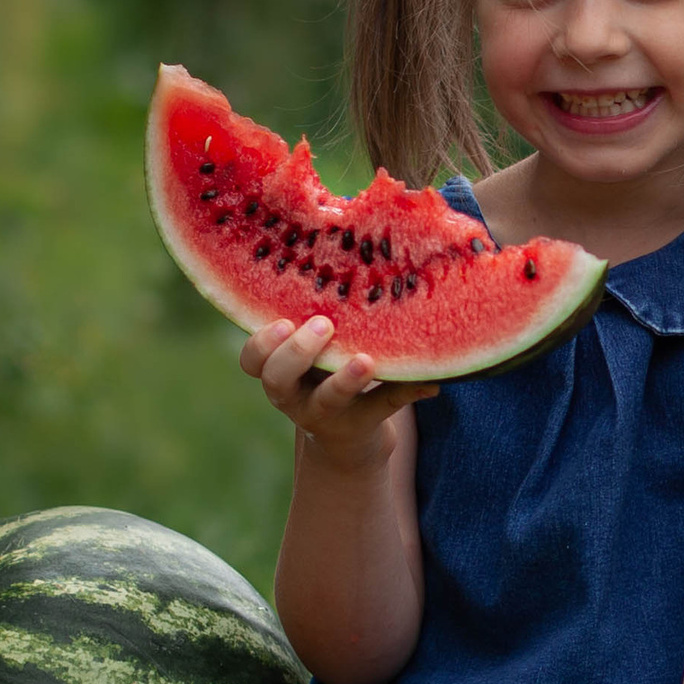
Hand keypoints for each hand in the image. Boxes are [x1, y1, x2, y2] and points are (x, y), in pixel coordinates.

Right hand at [241, 315, 433, 474]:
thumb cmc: (324, 373)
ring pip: (327, 400)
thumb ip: (310, 318)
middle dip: (296, 352)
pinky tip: (432, 382)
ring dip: (345, 380)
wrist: (346, 440)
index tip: (282, 321)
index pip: (251, 361)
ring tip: (366, 361)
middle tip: (323, 325)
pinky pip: (384, 406)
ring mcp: (327, 413)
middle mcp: (295, 396)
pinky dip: (409, 391)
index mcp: (280, 371)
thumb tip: (337, 243)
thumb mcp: (312, 353)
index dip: (259, 344)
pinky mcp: (363, 423)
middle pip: (277, 380)